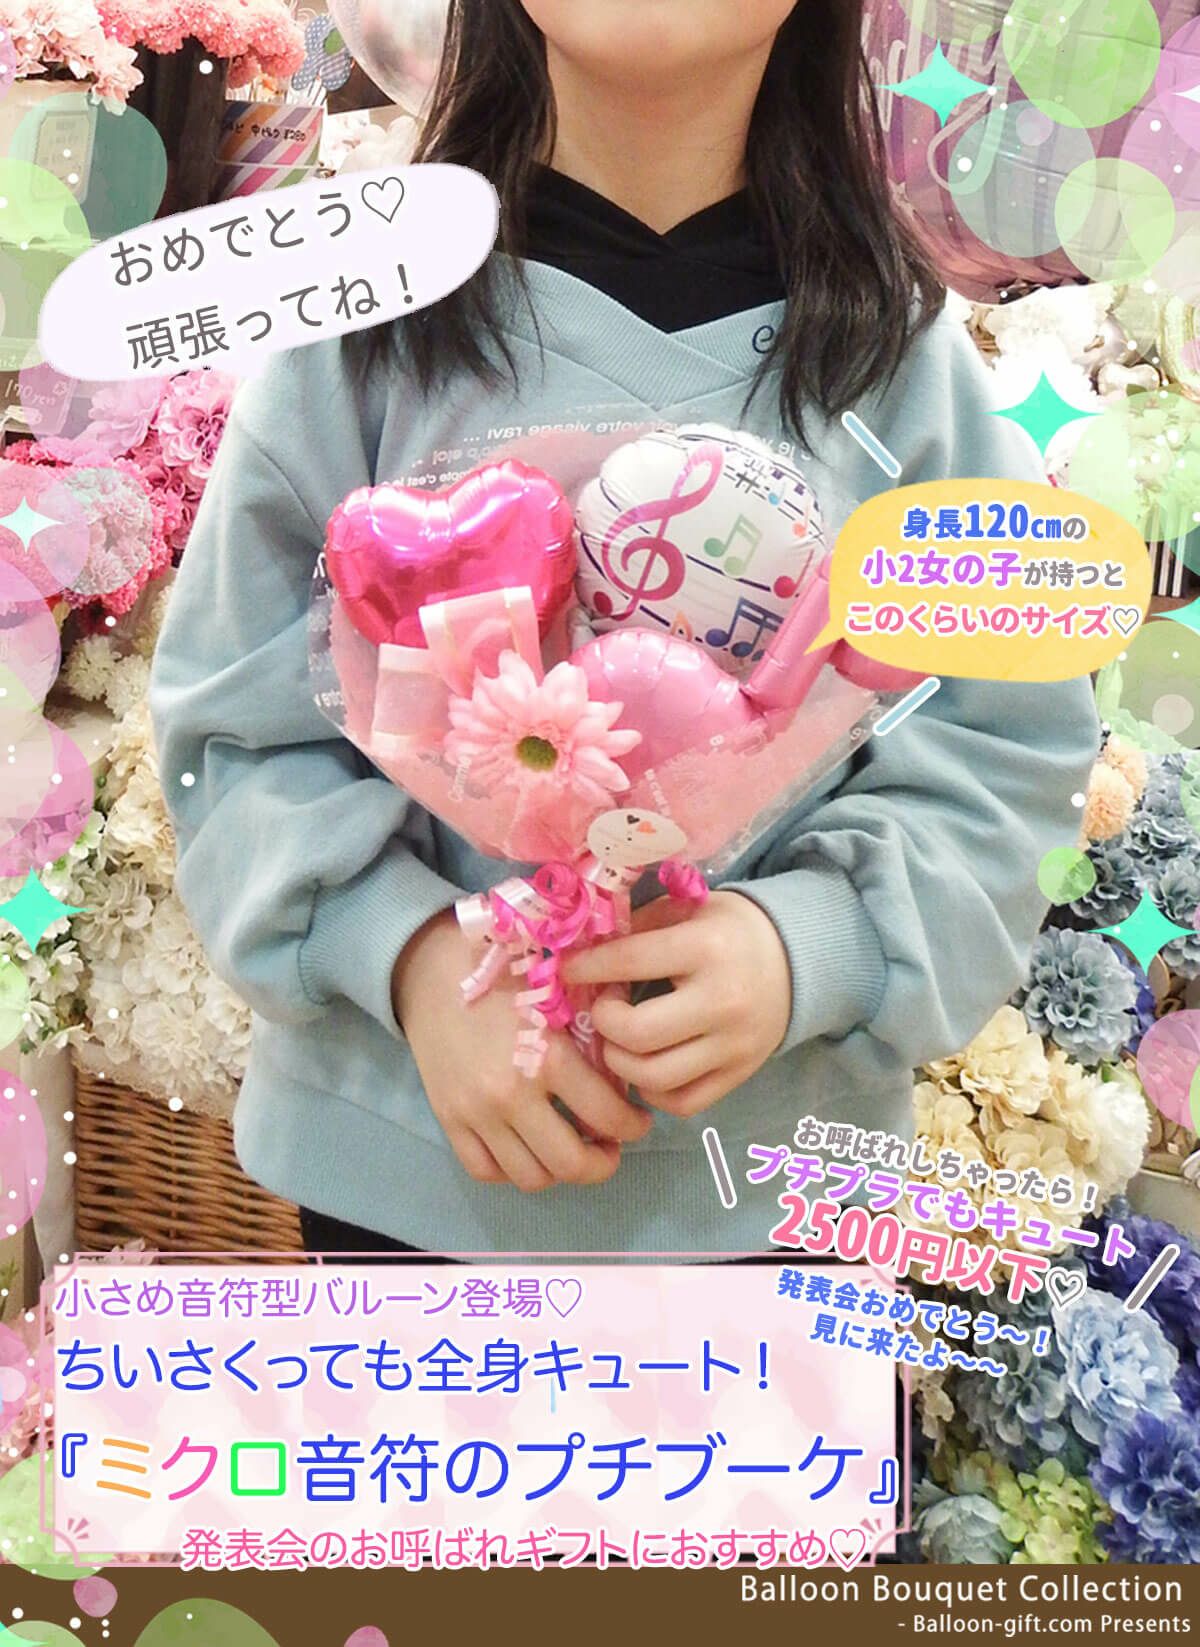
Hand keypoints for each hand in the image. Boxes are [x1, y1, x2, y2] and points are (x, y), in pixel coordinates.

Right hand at [392, 911, 651, 1192]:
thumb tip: (627, 1083)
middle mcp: (510, 1095)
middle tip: (610, 1148)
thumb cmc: (507, 973)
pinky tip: (528, 1149)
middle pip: (570, 1164)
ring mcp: (475, 1113)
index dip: (633, 1127)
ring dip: (559, 1171)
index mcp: (547, 1057)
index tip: (638, 1121)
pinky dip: (512, 1170)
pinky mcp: (448, 1119)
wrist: (434, 971)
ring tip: (570, 1149)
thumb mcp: (560, 996)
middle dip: (602, 1163)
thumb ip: (592, 1040)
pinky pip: (485, 1170)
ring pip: (530, 1177)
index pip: (607, 1117)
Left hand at [562, 892, 790, 1117]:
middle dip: (605, 1022)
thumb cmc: (729, 930)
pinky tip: (647, 1063)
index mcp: (707, 948)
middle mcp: (723, 1001)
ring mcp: (734, 1045)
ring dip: (621, 1061)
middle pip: (639, 1033)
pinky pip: (682, 1102)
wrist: (798, 959)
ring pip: (655, 1077)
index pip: (631, 962)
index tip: (567, 969)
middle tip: (605, 1007)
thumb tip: (582, 949)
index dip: (588, 967)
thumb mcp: (690, 908)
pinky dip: (652, 1090)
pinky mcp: (740, 1074)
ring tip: (620, 1038)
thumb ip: (640, 927)